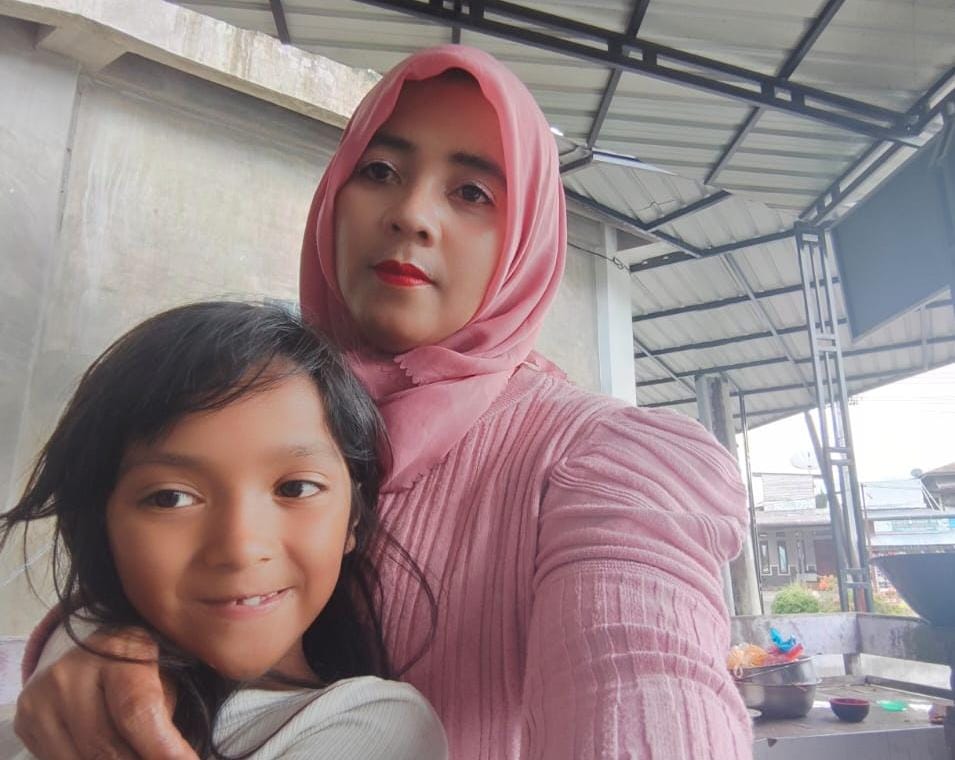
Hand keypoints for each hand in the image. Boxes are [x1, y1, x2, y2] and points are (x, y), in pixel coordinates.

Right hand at [14, 627, 197, 759]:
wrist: (88, 651)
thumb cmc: (139, 666)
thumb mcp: (163, 675)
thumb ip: (164, 714)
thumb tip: (176, 756)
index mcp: (117, 650)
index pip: (138, 710)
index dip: (163, 749)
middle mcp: (70, 674)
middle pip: (106, 747)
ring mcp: (41, 700)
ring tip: (140, 754)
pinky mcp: (26, 723)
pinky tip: (110, 754)